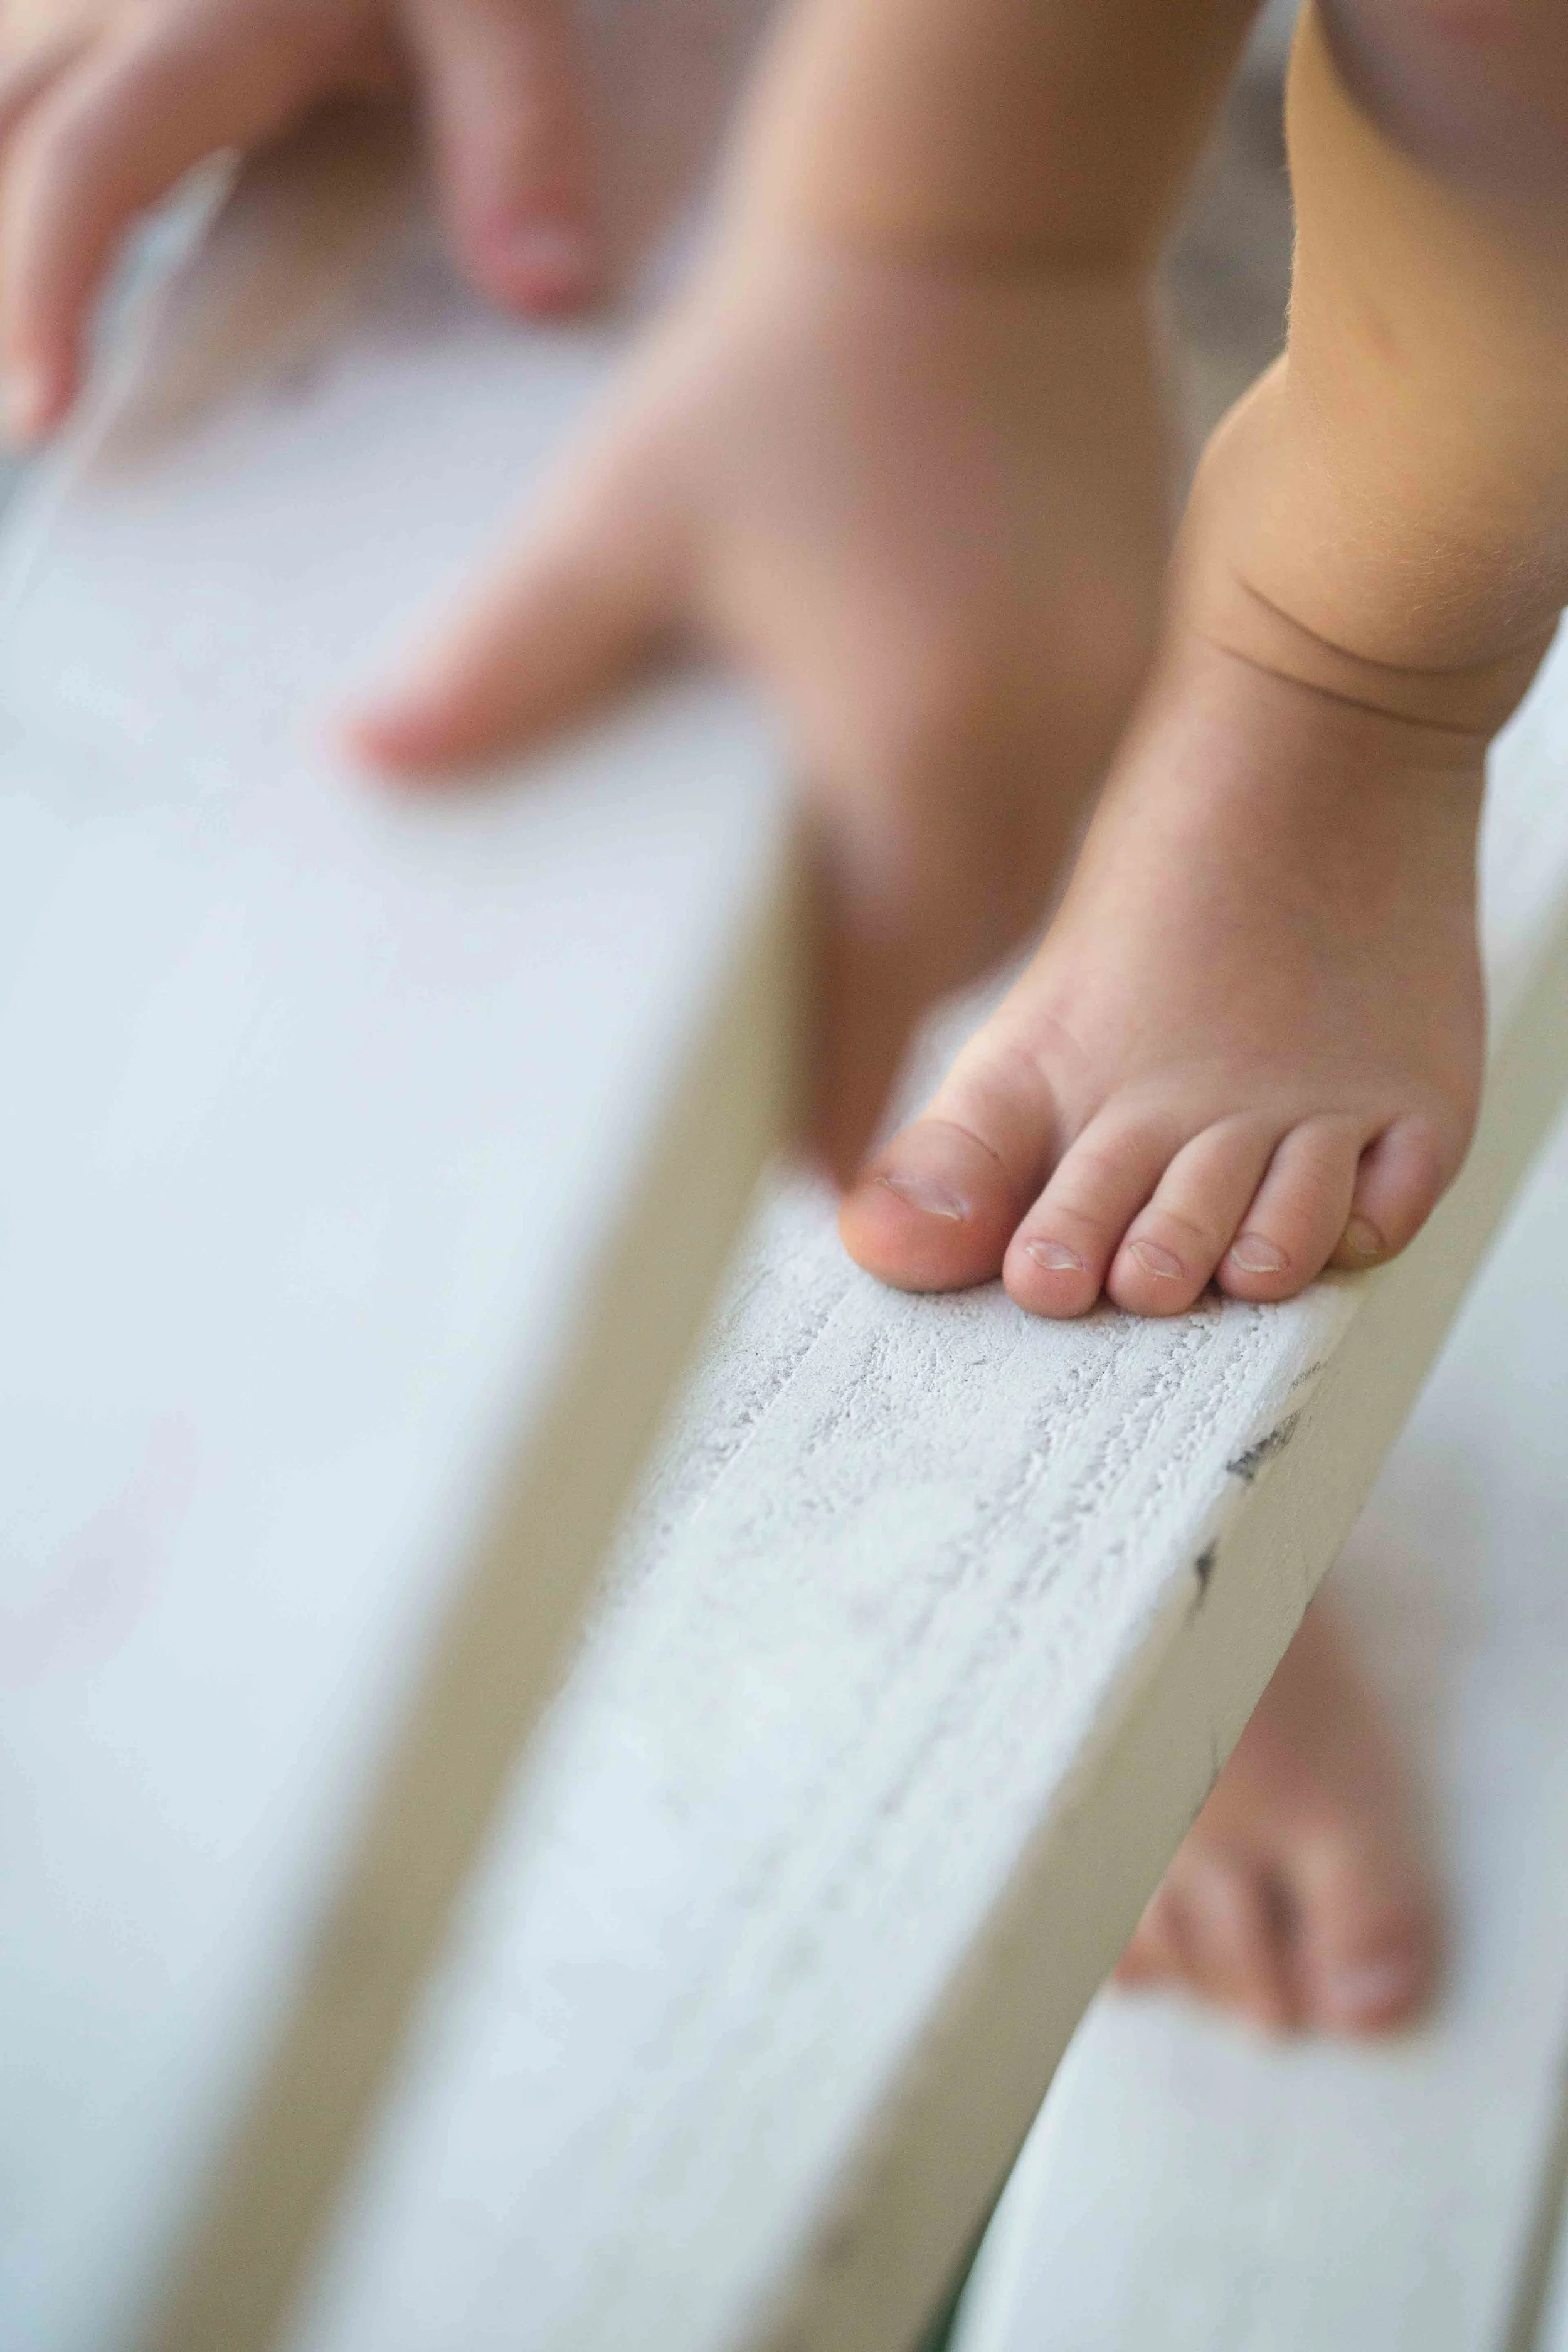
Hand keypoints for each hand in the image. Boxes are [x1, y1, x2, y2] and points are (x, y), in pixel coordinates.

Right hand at [0, 0, 599, 436]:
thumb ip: (517, 136)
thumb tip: (542, 294)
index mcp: (194, 17)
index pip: (86, 171)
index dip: (47, 294)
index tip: (42, 417)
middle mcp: (101, 2)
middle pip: (3, 154)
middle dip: (0, 291)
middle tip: (27, 422)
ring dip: (7, 233)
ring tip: (35, 361)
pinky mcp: (89, 16)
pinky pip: (31, 96)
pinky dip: (34, 183)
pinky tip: (54, 264)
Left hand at [347, 233, 1168, 1178]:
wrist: (979, 228)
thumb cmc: (796, 370)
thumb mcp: (628, 520)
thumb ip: (509, 664)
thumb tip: (371, 764)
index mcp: (917, 758)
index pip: (881, 1008)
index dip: (828, 1108)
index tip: (784, 1179)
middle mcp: (1040, 764)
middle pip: (952, 967)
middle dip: (871, 1021)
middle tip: (780, 1054)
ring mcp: (1108, 717)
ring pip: (1018, 903)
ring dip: (933, 935)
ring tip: (842, 944)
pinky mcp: (1138, 665)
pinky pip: (1064, 819)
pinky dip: (987, 847)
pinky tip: (916, 810)